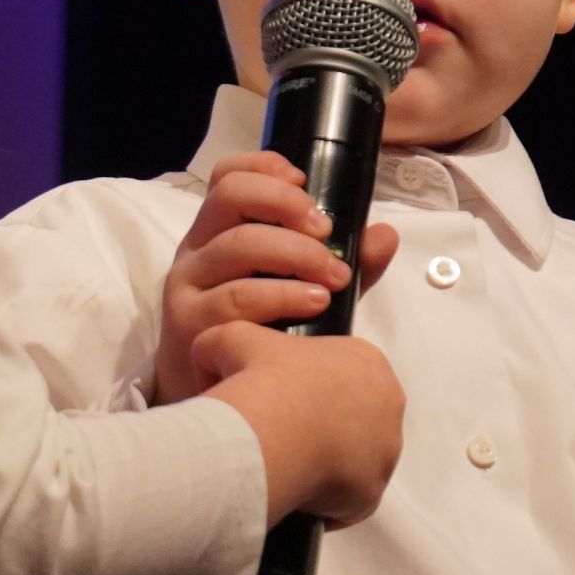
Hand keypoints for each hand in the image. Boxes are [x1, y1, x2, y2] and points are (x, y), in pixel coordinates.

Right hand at [154, 151, 398, 404]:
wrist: (215, 408)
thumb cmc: (259, 339)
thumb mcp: (299, 292)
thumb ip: (341, 263)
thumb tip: (384, 234)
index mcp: (218, 233)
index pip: (228, 176)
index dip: (265, 166)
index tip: (304, 183)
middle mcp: (197, 251)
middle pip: (232, 197)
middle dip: (288, 206)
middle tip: (326, 232)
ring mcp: (189, 286)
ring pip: (238, 245)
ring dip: (296, 254)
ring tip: (334, 276)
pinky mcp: (191, 324)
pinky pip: (237, 297)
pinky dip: (283, 295)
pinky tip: (315, 304)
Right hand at [196, 321, 403, 527]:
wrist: (268, 432)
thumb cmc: (259, 379)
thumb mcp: (233, 338)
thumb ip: (229, 342)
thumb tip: (219, 365)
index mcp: (366, 359)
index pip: (343, 374)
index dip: (310, 388)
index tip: (282, 399)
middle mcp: (389, 402)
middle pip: (355, 416)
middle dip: (324, 425)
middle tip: (284, 434)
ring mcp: (386, 449)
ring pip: (355, 458)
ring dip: (328, 462)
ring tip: (287, 463)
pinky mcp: (373, 491)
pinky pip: (349, 499)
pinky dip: (326, 500)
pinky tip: (297, 494)